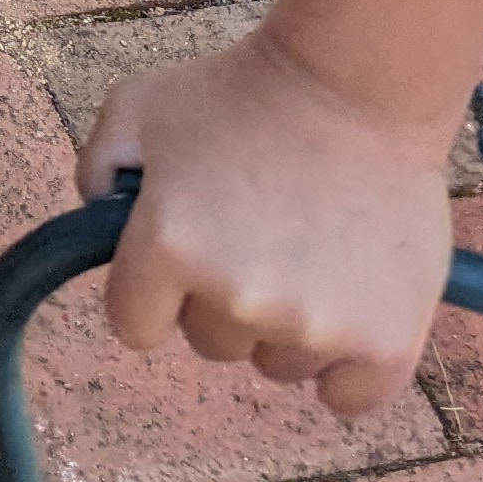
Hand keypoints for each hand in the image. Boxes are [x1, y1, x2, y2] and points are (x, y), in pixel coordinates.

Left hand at [85, 34, 457, 416]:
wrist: (354, 83)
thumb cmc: (239, 89)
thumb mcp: (137, 104)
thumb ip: (98, 168)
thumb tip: (99, 225)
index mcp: (167, 244)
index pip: (133, 323)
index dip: (151, 289)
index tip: (179, 255)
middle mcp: (236, 295)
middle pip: (209, 342)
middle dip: (219, 297)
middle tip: (251, 232)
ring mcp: (314, 325)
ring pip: (277, 364)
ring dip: (283, 325)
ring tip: (306, 245)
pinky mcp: (385, 345)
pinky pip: (346, 398)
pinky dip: (347, 367)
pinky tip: (349, 303)